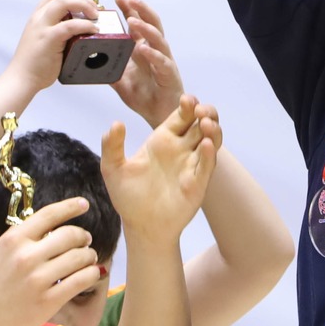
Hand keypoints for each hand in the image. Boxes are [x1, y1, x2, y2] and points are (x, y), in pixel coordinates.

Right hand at [0, 197, 101, 325]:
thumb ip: (17, 236)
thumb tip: (42, 223)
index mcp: (14, 240)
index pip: (49, 214)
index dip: (71, 207)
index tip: (84, 204)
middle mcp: (26, 256)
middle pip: (70, 235)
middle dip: (83, 236)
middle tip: (86, 241)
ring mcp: (38, 279)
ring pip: (79, 257)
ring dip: (89, 255)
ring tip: (88, 258)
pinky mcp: (48, 301)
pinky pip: (81, 280)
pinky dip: (91, 274)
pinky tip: (92, 273)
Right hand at [6, 0, 101, 93]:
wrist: (21, 79)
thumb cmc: (35, 63)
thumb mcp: (43, 40)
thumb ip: (56, 31)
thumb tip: (79, 29)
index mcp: (37, 17)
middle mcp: (38, 18)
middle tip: (96, 9)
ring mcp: (43, 27)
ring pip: (65, 3)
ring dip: (85, 5)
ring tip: (96, 16)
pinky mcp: (49, 39)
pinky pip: (70, 25)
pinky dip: (85, 25)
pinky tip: (93, 30)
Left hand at [100, 95, 218, 250]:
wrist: (141, 227)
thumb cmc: (127, 197)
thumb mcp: (113, 168)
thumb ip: (112, 146)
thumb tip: (115, 123)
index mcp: (163, 139)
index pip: (181, 115)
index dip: (188, 105)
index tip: (186, 99)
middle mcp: (181, 149)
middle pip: (201, 123)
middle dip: (205, 113)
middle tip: (200, 110)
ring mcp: (192, 165)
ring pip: (211, 140)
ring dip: (213, 130)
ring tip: (206, 123)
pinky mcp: (198, 183)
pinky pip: (207, 165)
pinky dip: (209, 153)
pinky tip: (205, 144)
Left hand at [111, 0, 183, 126]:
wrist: (158, 116)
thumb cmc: (144, 96)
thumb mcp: (120, 81)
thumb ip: (108, 69)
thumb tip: (87, 61)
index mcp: (143, 49)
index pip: (137, 24)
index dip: (129, 10)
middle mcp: (155, 50)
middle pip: (151, 23)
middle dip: (140, 10)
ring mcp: (164, 61)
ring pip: (158, 38)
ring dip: (146, 28)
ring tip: (133, 20)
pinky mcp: (169, 74)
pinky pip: (162, 61)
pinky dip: (153, 54)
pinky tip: (143, 49)